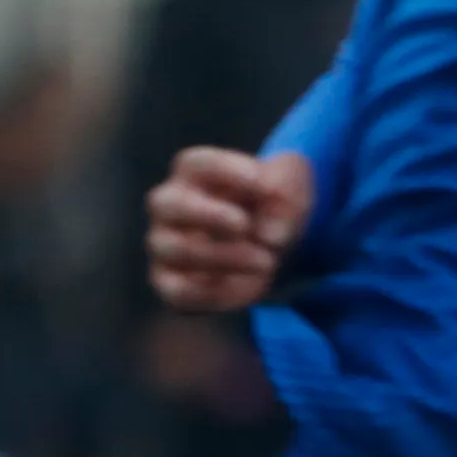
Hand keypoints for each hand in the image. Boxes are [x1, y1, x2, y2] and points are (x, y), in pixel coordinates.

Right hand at [148, 147, 314, 313]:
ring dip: (224, 257)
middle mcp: (169, 205)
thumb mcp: (292, 186)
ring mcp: (164, 244)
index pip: (195, 163)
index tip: (262, 184)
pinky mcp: (169, 283)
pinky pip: (179, 291)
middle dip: (207, 215)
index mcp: (194, 173)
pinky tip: (251, 286)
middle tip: (245, 225)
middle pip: (166, 203)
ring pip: (175, 250)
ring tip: (267, 261)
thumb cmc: (271, 205)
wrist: (270, 244)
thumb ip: (287, 193)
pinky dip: (215, 293)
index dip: (226, 170)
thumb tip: (270, 234)